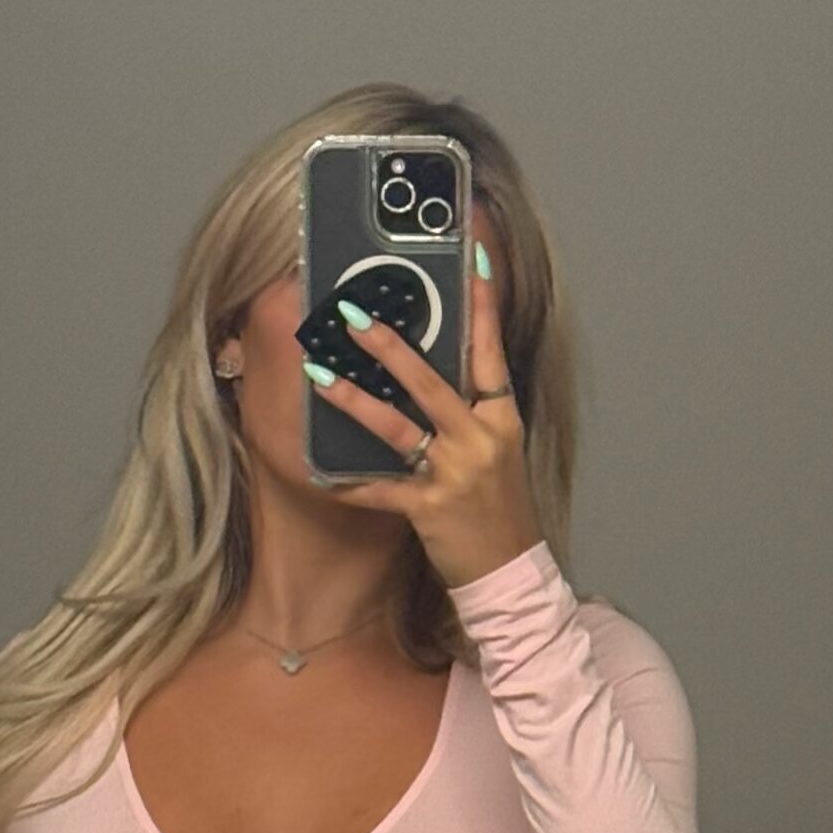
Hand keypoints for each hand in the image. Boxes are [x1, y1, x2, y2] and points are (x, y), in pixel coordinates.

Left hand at [311, 237, 538, 589]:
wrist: (513, 572)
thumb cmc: (501, 508)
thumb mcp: (499, 451)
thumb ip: (472, 411)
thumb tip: (437, 370)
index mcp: (502, 421)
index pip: (492, 353)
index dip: (484, 307)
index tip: (475, 260)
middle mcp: (481, 441)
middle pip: (432, 382)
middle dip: (390, 346)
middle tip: (352, 313)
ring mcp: (455, 475)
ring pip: (398, 428)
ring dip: (354, 400)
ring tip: (319, 373)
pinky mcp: (430, 510)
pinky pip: (381, 492)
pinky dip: (350, 485)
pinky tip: (321, 475)